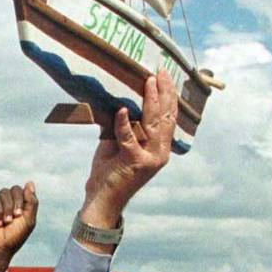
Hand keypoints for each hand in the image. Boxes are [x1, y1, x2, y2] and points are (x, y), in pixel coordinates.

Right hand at [0, 184, 37, 263]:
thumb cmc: (14, 237)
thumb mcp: (29, 220)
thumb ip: (32, 202)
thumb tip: (30, 182)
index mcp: (20, 205)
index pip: (24, 190)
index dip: (24, 199)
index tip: (20, 214)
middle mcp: (8, 203)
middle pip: (14, 189)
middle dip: (16, 202)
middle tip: (15, 217)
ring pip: (3, 192)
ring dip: (6, 208)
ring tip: (6, 222)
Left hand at [81, 70, 176, 219]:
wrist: (102, 200)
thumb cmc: (110, 171)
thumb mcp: (119, 144)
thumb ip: (125, 126)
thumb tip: (121, 100)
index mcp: (160, 148)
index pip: (169, 118)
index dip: (169, 96)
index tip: (165, 76)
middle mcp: (160, 153)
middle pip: (166, 117)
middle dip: (164, 92)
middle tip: (160, 72)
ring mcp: (150, 158)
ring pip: (154, 124)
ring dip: (151, 101)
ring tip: (148, 82)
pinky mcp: (135, 162)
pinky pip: (129, 137)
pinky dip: (123, 122)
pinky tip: (119, 109)